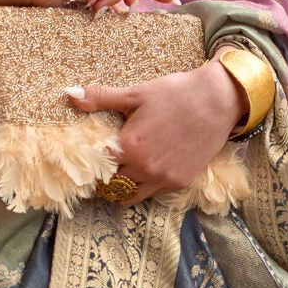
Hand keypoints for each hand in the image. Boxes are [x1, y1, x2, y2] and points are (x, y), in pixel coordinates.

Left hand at [68, 62, 242, 195]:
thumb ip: (101, 98)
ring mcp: (164, 178)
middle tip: (101, 167)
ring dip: (122, 188)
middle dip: (104, 177)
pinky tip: (143, 172)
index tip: (87, 159)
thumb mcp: (136, 94)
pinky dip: (144, 187)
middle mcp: (146, 169)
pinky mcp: (180, 182)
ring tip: (120, 174)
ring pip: (131, 196)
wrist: (217, 100)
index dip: (91, 162)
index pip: (99, 166)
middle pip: (112, 185)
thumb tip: (70, 92)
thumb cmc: (175, 94)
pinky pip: (153, 194)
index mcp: (131, 148)